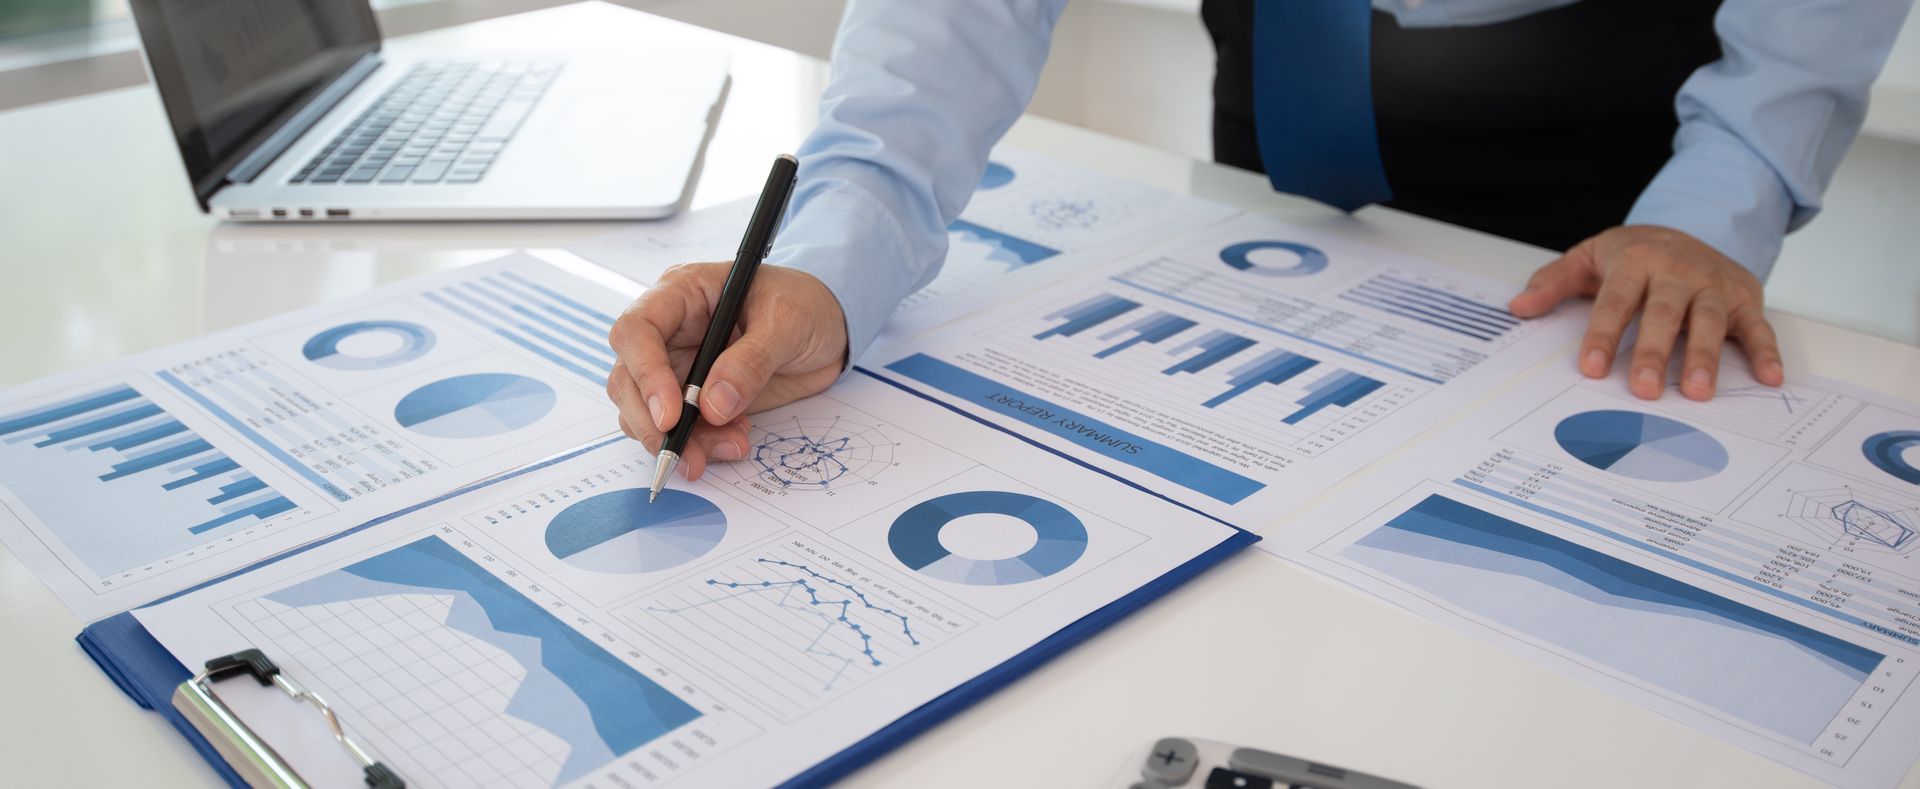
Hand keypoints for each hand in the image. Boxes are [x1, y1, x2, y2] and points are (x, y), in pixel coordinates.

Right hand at [607, 263, 847, 481]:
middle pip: (629, 379)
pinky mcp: (696, 399)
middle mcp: (670, 331)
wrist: (831, 328)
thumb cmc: (805, 304)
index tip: (671, 414)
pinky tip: (735, 442)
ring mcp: (679, 367)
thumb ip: (751, 361)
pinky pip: (679, 430)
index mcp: (682, 293)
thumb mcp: (788, 322)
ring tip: (733, 445)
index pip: (637, 330)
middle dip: (652, 422)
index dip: (645, 373)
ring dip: (682, 441)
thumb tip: (713, 404)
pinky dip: (701, 446)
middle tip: (686, 453)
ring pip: (647, 413)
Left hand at [1508, 225, 1783, 400]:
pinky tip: (1769, 378)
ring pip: (1710, 320)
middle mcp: (1678, 271)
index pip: (1615, 302)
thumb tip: (1519, 307)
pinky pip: (1758, 325)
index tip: (1590, 368)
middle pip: (1665, 313)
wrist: (1688, 225)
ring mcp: (1714, 284)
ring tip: (1699, 392)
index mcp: (1635, 260)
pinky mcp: (1745, 296)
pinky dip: (1766, 350)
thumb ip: (1554, 282)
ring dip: (1706, 356)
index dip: (1602, 335)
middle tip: (1646, 390)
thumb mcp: (1588, 257)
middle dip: (1655, 352)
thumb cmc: (1632, 255)